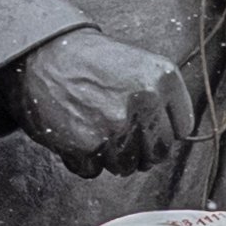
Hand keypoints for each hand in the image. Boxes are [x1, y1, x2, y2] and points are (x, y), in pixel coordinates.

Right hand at [6, 24, 191, 170]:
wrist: (43, 54)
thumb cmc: (89, 61)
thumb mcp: (139, 64)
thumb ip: (163, 98)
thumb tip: (174, 136)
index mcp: (162, 79)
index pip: (182, 130)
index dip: (162, 130)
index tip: (146, 124)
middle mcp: (144, 103)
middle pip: (157, 154)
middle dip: (139, 148)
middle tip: (116, 128)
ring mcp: (116, 126)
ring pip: (127, 167)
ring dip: (110, 156)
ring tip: (93, 127)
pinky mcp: (88, 145)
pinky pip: (94, 171)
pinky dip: (83, 159)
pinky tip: (76, 132)